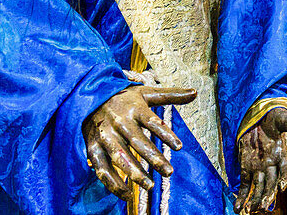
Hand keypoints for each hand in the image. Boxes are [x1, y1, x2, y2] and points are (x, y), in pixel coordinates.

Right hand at [83, 86, 196, 201]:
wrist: (90, 97)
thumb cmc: (124, 98)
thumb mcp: (146, 93)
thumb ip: (171, 95)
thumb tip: (195, 92)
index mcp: (134, 108)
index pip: (152, 122)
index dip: (165, 134)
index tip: (179, 147)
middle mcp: (119, 121)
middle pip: (138, 141)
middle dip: (154, 158)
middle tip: (169, 172)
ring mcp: (105, 135)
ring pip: (120, 156)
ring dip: (134, 173)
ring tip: (150, 185)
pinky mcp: (93, 147)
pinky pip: (102, 168)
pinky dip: (113, 183)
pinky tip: (127, 194)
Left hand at [235, 107, 286, 213]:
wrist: (261, 115)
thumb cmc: (274, 118)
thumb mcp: (282, 118)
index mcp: (283, 154)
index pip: (286, 170)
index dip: (285, 179)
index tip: (282, 187)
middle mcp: (273, 165)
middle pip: (272, 184)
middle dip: (268, 195)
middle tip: (263, 207)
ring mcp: (259, 167)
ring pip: (259, 188)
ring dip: (255, 201)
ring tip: (250, 212)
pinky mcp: (247, 167)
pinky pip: (245, 185)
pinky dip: (242, 197)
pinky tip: (238, 208)